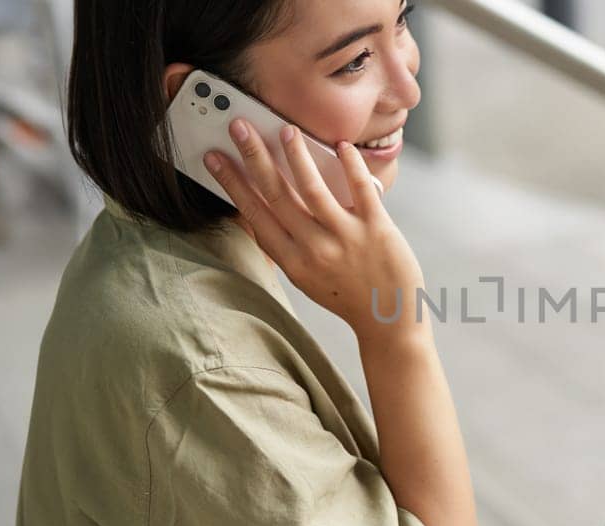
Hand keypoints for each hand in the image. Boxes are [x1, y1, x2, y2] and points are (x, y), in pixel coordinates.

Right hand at [205, 119, 424, 341]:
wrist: (390, 320)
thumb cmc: (346, 294)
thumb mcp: (306, 276)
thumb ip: (290, 244)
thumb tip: (272, 198)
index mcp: (292, 261)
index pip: (254, 213)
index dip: (231, 183)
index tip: (214, 157)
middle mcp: (314, 249)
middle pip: (277, 194)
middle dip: (254, 157)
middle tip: (239, 127)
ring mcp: (346, 238)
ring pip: (314, 189)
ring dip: (297, 156)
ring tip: (286, 130)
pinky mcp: (377, 229)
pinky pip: (362, 189)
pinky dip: (351, 166)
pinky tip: (342, 146)